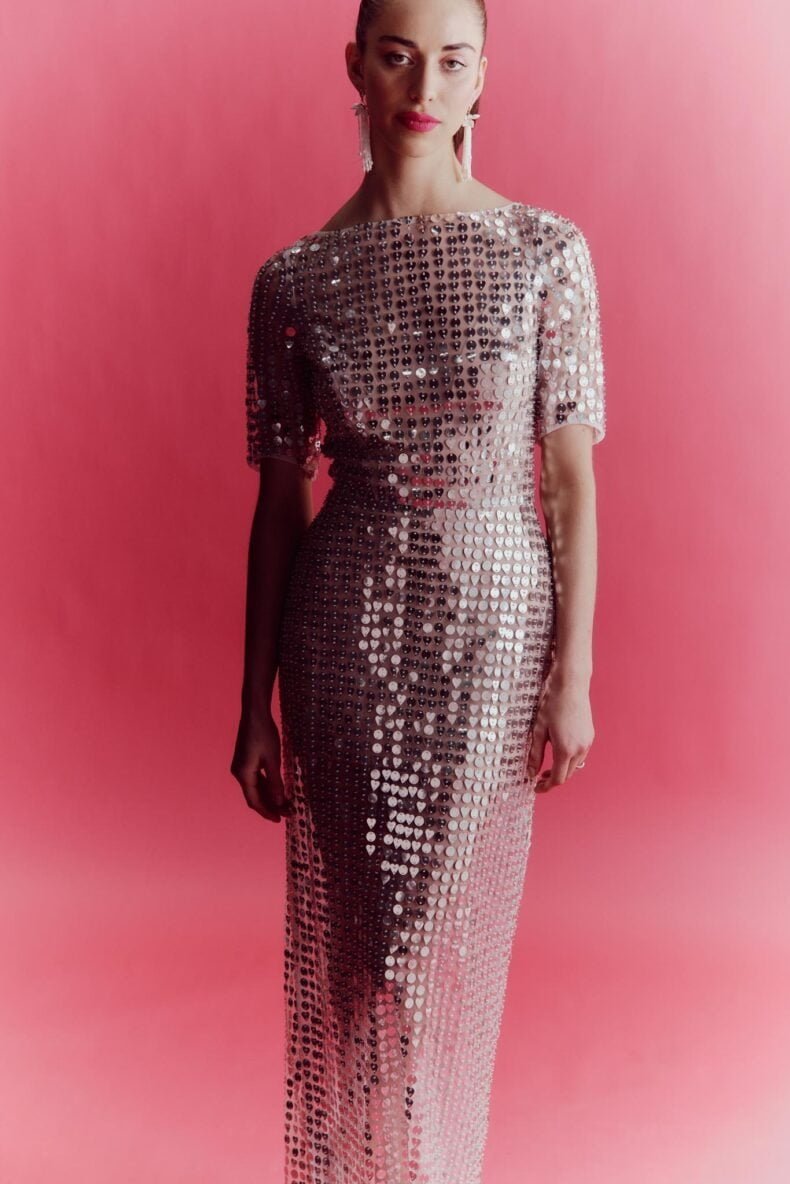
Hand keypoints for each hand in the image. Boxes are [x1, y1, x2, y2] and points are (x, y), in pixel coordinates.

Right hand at [230, 709, 294, 822]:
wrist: (255, 713)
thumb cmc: (264, 734)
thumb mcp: (273, 759)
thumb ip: (275, 782)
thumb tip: (279, 802)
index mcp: (243, 774)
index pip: (254, 801)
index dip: (267, 812)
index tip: (280, 820)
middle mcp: (239, 773)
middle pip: (254, 796)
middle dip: (271, 806)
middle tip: (288, 813)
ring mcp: (241, 767)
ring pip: (256, 788)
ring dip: (269, 797)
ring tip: (286, 804)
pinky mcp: (246, 761)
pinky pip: (256, 779)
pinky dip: (267, 786)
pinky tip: (278, 790)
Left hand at [525, 665, 593, 793]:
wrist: (571, 684)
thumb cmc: (552, 703)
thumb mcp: (538, 730)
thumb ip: (535, 754)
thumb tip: (530, 772)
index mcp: (565, 749)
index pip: (558, 778)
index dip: (546, 786)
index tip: (536, 787)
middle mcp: (580, 749)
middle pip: (568, 774)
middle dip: (554, 778)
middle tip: (539, 776)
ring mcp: (588, 742)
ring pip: (576, 765)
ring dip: (563, 769)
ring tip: (548, 765)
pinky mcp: (590, 735)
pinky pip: (581, 754)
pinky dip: (570, 759)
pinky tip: (560, 751)